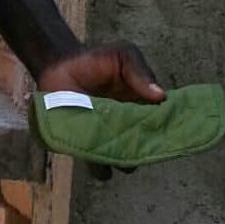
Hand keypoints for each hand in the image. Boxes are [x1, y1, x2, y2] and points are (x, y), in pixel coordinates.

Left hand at [38, 42, 164, 181]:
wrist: (59, 67)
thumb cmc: (95, 61)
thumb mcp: (122, 55)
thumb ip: (139, 71)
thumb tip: (161, 95)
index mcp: (145, 107)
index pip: (163, 125)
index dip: (165, 128)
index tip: (163, 127)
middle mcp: (132, 128)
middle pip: (147, 149)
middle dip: (143, 147)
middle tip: (130, 133)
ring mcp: (111, 141)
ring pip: (127, 164)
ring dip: (122, 158)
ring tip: (109, 139)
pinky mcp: (89, 149)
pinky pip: (100, 169)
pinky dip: (100, 166)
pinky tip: (93, 147)